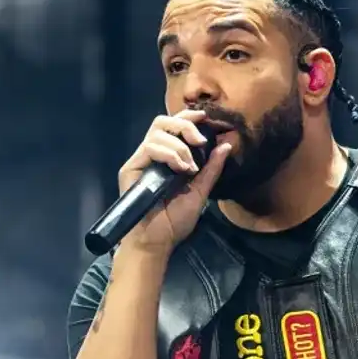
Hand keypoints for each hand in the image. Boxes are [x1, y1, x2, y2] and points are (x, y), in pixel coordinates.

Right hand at [117, 109, 230, 253]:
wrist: (158, 241)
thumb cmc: (175, 220)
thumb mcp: (200, 191)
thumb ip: (212, 168)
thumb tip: (227, 145)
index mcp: (168, 157)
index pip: (174, 127)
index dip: (188, 117)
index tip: (205, 118)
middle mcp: (153, 155)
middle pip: (162, 122)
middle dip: (184, 125)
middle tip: (200, 140)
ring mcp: (141, 161)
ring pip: (157, 132)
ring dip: (180, 146)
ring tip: (190, 167)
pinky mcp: (131, 168)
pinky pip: (149, 147)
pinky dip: (169, 153)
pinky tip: (180, 168)